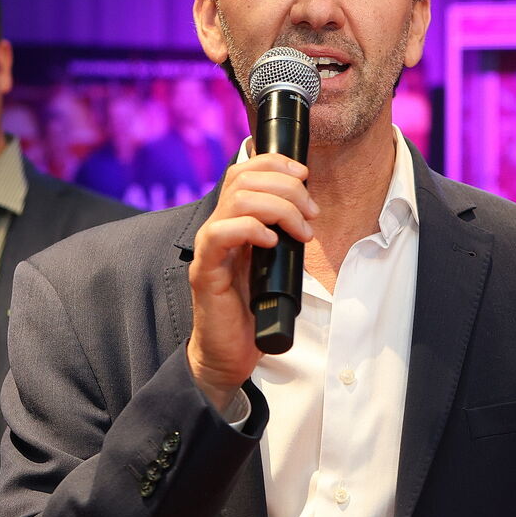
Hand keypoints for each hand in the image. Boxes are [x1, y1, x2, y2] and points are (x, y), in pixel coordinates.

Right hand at [186, 152, 317, 410]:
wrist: (230, 352)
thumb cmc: (254, 309)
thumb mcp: (276, 261)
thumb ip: (282, 233)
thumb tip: (307, 209)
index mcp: (234, 220)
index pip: (245, 170)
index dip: (275, 163)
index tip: (304, 175)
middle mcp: (217, 227)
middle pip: (243, 178)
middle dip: (286, 188)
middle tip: (311, 214)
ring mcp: (208, 247)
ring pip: (236, 200)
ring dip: (278, 208)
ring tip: (300, 232)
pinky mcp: (204, 270)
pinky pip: (220, 234)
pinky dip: (251, 230)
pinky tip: (272, 243)